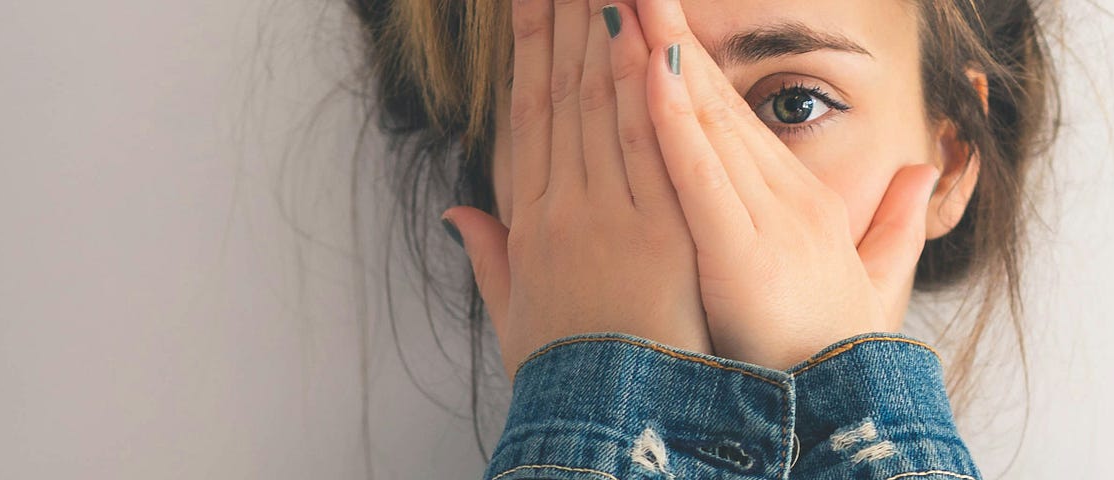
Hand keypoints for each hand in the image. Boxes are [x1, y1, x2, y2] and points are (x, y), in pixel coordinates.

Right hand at [442, 0, 708, 379]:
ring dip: (600, 33)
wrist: (604, 424)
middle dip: (563, 19)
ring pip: (599, 106)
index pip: (530, 117)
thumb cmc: (570, 375)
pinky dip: (643, 89)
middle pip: (561, 94)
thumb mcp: (515, 316)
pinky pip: (647, 147)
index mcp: (532, 224)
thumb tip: (459, 215)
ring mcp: (606, 215)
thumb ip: (489, 259)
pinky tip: (642, 39)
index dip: (530, 53)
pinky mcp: (654, 231)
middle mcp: (562, 209)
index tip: (532, 1)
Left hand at [633, 0, 942, 369]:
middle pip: (714, 97)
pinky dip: (673, 115)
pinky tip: (650, 66)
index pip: (732, 115)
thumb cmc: (835, 355)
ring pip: (705, 116)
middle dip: (665, 31)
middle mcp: (783, 196)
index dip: (691, 57)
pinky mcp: (742, 249)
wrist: (849, 414)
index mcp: (798, 200)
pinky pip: (699, 169)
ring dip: (660, 48)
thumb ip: (897, 224)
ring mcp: (766, 218)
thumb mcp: (873, 281)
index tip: (653, 12)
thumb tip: (929, 172)